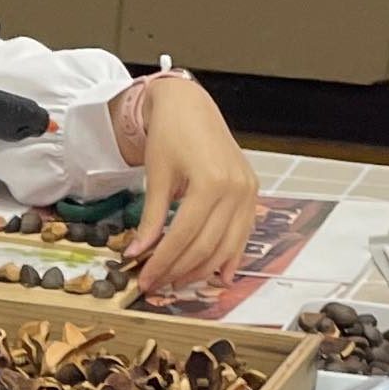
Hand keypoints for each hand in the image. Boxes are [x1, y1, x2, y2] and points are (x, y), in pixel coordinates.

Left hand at [124, 79, 258, 298]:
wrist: (190, 106)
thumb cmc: (171, 133)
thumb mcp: (156, 176)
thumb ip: (151, 218)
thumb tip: (137, 253)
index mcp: (211, 182)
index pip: (183, 236)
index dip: (162, 262)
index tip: (145, 279)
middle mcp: (235, 189)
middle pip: (206, 246)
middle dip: (179, 270)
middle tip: (157, 283)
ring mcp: (248, 192)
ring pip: (226, 246)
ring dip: (202, 269)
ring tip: (179, 281)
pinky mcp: (252, 193)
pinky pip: (242, 234)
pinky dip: (230, 256)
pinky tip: (219, 275)